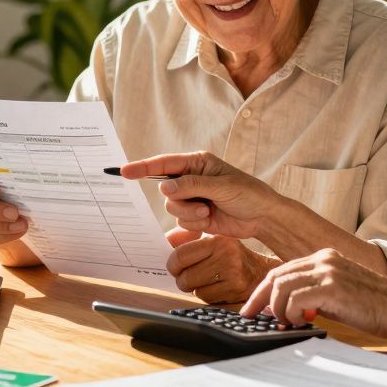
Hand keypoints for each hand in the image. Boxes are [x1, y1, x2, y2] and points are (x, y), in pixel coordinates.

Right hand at [120, 151, 285, 239]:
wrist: (262, 217)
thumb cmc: (248, 194)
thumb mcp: (221, 186)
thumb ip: (191, 185)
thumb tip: (164, 186)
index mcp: (197, 163)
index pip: (164, 163)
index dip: (143, 167)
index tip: (124, 172)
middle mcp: (191, 178)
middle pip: (166, 190)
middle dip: (182, 202)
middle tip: (204, 205)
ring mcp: (193, 198)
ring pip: (172, 208)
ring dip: (190, 214)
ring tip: (210, 212)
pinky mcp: (196, 215)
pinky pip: (181, 221)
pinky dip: (195, 223)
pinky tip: (211, 220)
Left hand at [165, 227, 276, 303]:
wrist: (260, 271)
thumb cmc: (229, 255)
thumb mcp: (212, 240)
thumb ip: (186, 238)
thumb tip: (165, 240)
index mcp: (217, 239)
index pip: (180, 255)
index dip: (172, 265)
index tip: (174, 267)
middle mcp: (226, 255)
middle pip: (185, 277)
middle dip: (183, 280)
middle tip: (188, 277)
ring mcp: (233, 274)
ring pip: (195, 290)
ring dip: (196, 289)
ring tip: (206, 281)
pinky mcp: (236, 290)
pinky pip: (207, 299)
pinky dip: (207, 296)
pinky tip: (216, 288)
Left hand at [241, 249, 386, 336]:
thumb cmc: (374, 306)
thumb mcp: (338, 294)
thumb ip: (313, 296)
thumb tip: (285, 310)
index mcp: (324, 258)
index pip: (282, 271)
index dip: (262, 290)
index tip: (251, 308)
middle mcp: (323, 259)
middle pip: (275, 276)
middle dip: (259, 299)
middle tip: (251, 317)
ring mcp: (327, 271)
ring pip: (281, 286)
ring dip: (277, 309)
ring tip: (286, 323)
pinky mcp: (332, 287)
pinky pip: (295, 299)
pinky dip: (290, 313)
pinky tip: (299, 322)